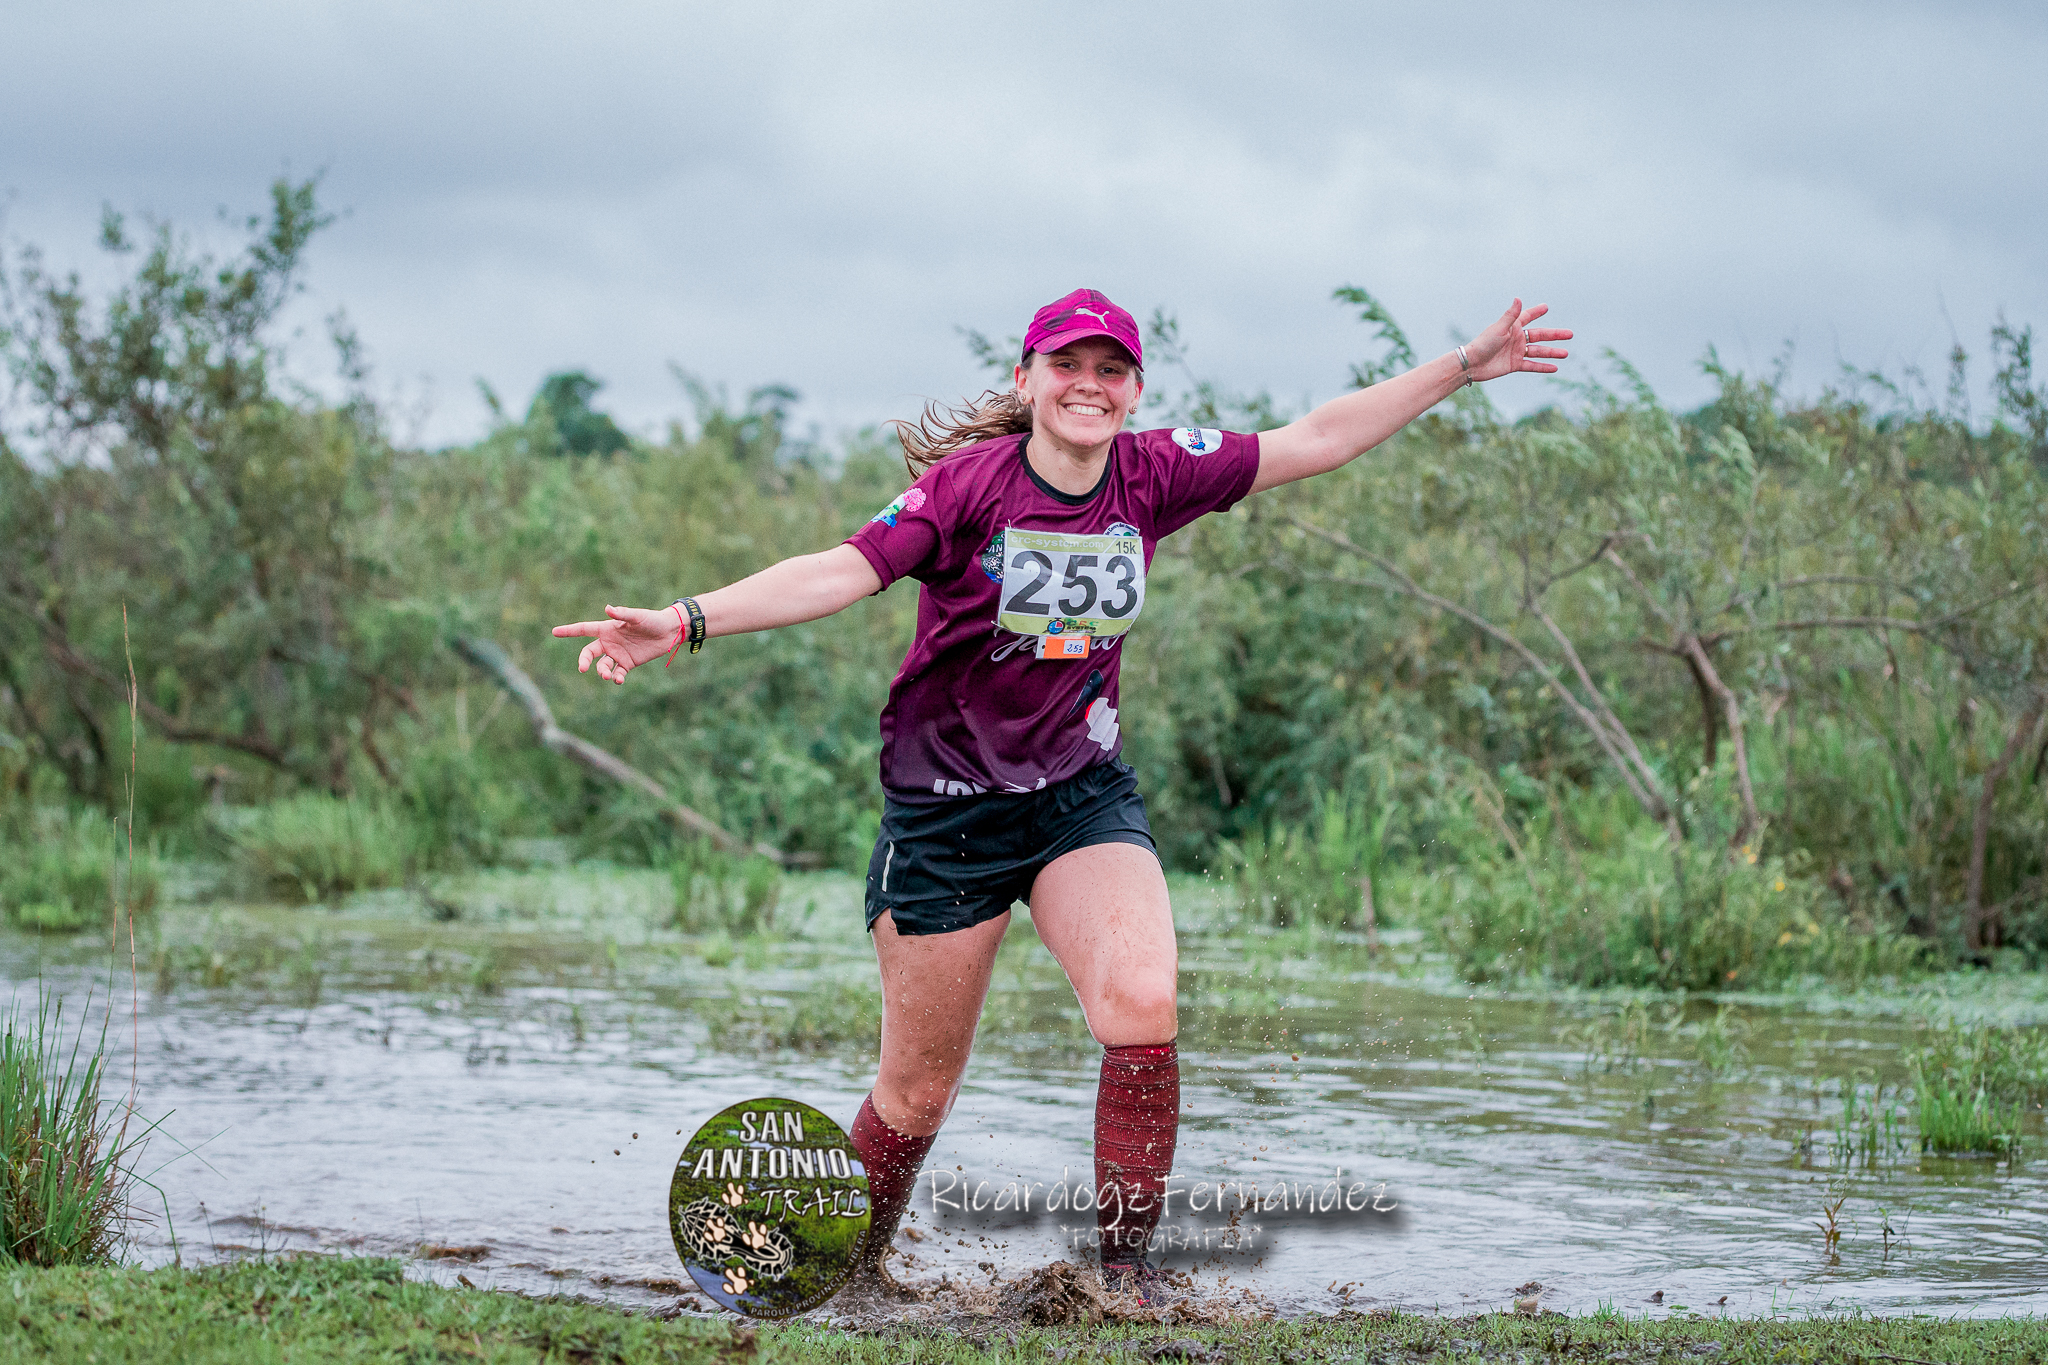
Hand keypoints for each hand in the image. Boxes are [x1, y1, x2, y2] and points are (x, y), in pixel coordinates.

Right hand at [550, 603, 683, 684]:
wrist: (668, 632)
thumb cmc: (651, 620)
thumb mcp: (637, 616)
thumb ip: (622, 614)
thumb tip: (607, 608)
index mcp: (607, 628)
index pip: (584, 629)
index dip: (569, 631)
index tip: (554, 632)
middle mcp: (609, 642)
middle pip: (589, 652)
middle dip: (583, 661)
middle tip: (582, 668)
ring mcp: (617, 654)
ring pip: (602, 666)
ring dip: (602, 672)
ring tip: (608, 676)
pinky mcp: (627, 664)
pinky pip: (617, 673)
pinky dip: (616, 678)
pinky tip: (618, 680)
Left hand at [1462, 299, 1571, 382]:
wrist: (1472, 364)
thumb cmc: (1483, 343)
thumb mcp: (1499, 328)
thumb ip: (1511, 315)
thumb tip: (1518, 298)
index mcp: (1512, 327)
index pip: (1527, 317)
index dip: (1536, 312)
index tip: (1546, 307)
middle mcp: (1516, 339)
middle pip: (1539, 336)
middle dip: (1555, 335)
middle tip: (1570, 334)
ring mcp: (1516, 352)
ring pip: (1538, 351)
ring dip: (1552, 352)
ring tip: (1566, 353)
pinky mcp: (1515, 365)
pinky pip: (1532, 365)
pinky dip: (1543, 367)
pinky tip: (1555, 368)